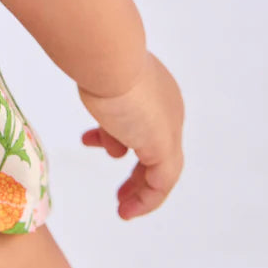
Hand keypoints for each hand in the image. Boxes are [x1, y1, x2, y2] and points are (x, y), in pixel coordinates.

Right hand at [78, 51, 183, 219]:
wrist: (108, 56)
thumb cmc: (98, 64)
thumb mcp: (102, 94)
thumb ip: (110, 119)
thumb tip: (115, 146)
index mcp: (155, 90)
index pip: (143, 123)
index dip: (121, 139)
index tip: (98, 146)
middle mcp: (169, 109)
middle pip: (156, 149)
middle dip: (137, 172)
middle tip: (121, 193)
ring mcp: (169, 129)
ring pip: (161, 170)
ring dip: (140, 190)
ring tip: (123, 208)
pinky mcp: (164, 147)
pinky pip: (161, 183)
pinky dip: (146, 200)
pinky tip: (127, 211)